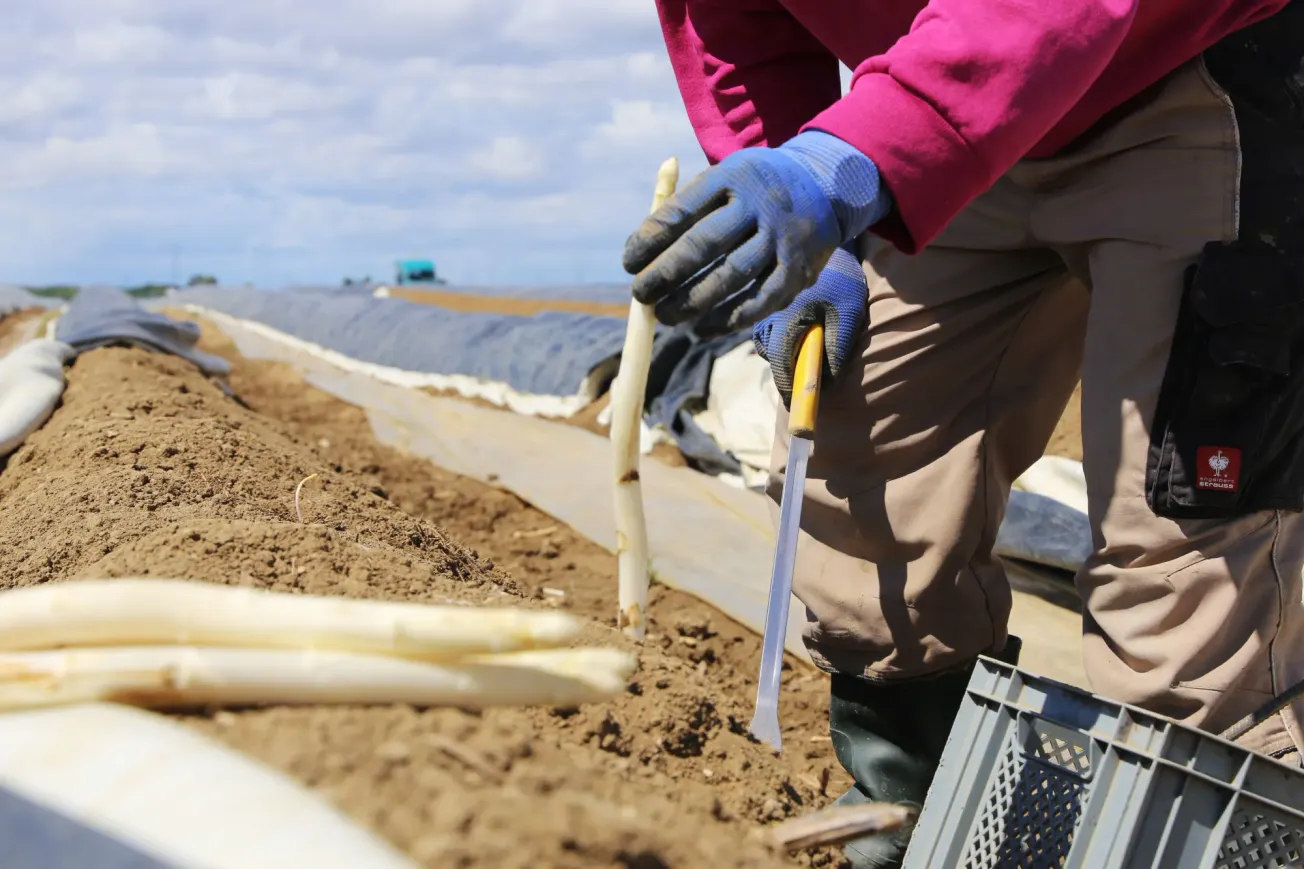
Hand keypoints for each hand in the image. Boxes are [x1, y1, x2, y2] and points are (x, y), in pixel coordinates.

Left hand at [622, 131, 888, 336]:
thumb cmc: (755, 189)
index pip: (682, 210)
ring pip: (731, 277)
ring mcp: (782, 239)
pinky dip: (728, 319)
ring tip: (664, 316)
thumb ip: (686, 207)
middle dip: (665, 274)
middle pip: (704, 244)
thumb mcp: (725, 178)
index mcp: (733, 177)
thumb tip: (641, 251)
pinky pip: (760, 301)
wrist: (826, 185)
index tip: (629, 261)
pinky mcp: (799, 270)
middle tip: (640, 294)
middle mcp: (760, 206)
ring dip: (692, 302)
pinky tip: (702, 329)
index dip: (650, 239)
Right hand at [752, 243, 866, 405]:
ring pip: (772, 349)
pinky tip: (802, 326)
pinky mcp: (763, 312)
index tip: (799, 404)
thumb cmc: (840, 280)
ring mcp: (763, 315)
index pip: (783, 365)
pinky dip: (785, 341)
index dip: (791, 389)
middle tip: (815, 368)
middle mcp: (768, 318)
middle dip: (792, 371)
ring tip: (812, 336)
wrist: (824, 244)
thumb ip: (839, 346)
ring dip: (790, 353)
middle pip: (776, 361)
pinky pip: (771, 338)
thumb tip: (827, 383)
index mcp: (788, 319)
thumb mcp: (849, 311)